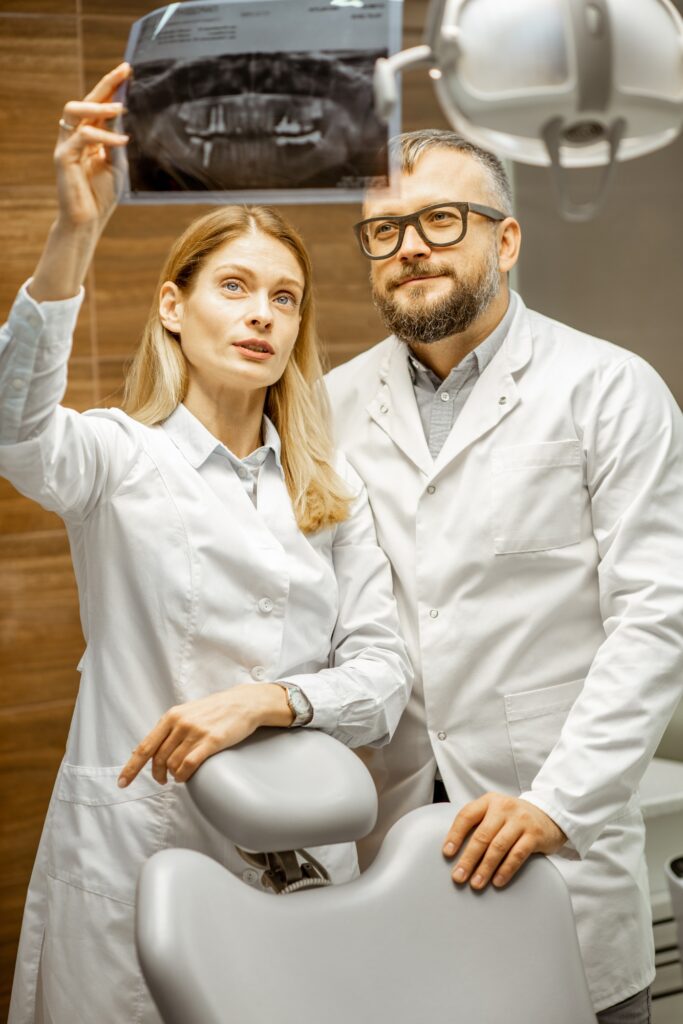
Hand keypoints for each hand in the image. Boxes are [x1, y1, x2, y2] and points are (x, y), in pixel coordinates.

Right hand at [54, 62, 130, 229]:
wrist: (88, 221)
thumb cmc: (102, 195)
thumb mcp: (116, 163)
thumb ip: (117, 140)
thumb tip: (122, 114)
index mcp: (88, 136)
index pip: (98, 105)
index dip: (110, 87)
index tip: (127, 71)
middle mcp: (75, 136)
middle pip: (85, 100)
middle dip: (104, 85)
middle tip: (123, 72)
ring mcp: (67, 145)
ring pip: (74, 111)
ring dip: (97, 106)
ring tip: (120, 107)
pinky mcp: (64, 157)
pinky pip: (82, 136)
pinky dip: (103, 136)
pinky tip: (121, 141)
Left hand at [117, 684, 293, 787]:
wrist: (243, 703)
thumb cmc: (214, 710)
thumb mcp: (186, 713)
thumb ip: (168, 730)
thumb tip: (146, 750)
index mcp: (171, 716)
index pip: (145, 747)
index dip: (131, 767)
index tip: (122, 782)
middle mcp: (180, 724)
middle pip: (158, 760)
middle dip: (158, 774)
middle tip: (162, 780)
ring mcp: (195, 732)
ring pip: (173, 765)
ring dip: (174, 775)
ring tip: (180, 775)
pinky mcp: (211, 741)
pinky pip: (189, 765)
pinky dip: (184, 775)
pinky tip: (186, 776)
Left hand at [442, 792, 566, 889]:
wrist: (548, 814)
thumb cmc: (514, 817)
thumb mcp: (495, 812)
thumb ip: (478, 823)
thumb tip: (456, 850)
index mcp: (489, 801)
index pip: (467, 815)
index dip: (455, 835)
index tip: (447, 853)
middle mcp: (503, 807)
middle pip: (482, 835)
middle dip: (468, 858)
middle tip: (458, 876)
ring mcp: (520, 820)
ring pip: (498, 846)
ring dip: (485, 868)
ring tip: (476, 883)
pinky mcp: (534, 834)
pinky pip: (517, 854)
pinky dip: (506, 870)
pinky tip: (497, 881)